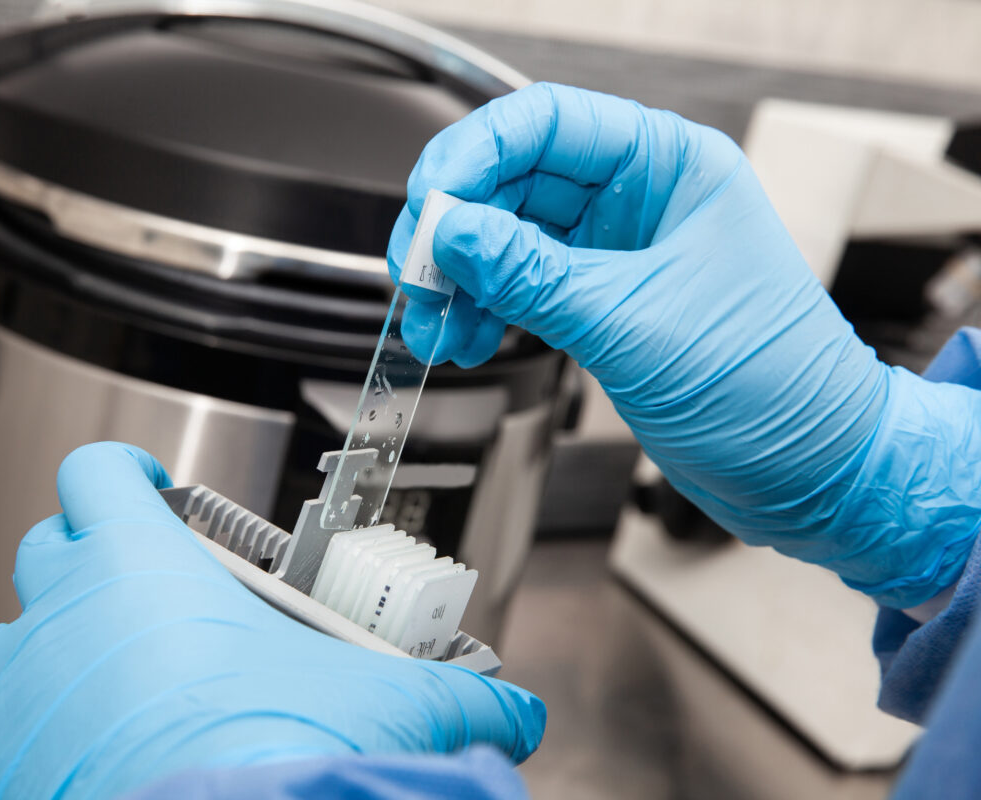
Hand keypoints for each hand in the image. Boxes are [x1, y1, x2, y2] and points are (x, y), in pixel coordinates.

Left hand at [0, 442, 543, 798]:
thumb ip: (460, 697)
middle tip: (144, 604)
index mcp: (144, 566)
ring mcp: (9, 691)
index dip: (124, 472)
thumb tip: (515, 714)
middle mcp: (61, 614)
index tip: (152, 490)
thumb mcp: (387, 703)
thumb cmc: (278, 757)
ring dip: (36, 651)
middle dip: (89, 563)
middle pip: (50, 549)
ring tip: (90, 684)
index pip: (102, 472)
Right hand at [389, 83, 980, 605]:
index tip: (428, 204)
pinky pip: (518, 287)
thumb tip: (451, 233)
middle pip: (512, 182)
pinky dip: (482, 312)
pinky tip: (465, 340)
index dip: (473, 155)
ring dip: (459, 280)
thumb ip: (531, 275)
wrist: (808, 471)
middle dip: (454, 230)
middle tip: (417, 276)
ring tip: (435, 326)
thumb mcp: (632, 322)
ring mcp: (615, 253)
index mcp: (669, 167)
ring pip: (505, 239)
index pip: (546, 123)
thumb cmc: (770, 387)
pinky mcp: (599, 302)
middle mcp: (638, 199)